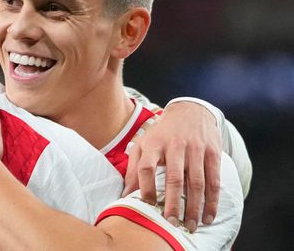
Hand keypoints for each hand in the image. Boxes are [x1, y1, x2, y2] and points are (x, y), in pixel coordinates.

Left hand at [123, 101, 220, 231]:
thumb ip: (134, 168)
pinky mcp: (213, 153)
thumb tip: (125, 194)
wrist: (191, 111)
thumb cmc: (162, 133)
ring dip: (195, 207)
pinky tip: (208, 216)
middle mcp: (175, 146)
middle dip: (173, 203)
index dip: (145, 187)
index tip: (148, 205)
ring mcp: (195, 149)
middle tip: (171, 223)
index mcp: (153, 143)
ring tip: (190, 225)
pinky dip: (212, 201)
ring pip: (196, 182)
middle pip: (174, 178)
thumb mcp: (143, 144)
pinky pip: (213, 180)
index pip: (146, 167)